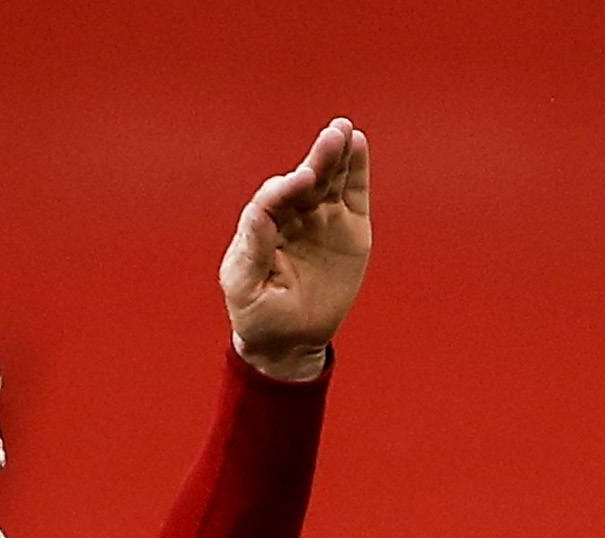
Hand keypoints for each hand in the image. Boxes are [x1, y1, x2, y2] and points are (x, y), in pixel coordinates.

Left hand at [223, 118, 370, 380]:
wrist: (290, 339)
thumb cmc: (260, 315)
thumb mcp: (247, 290)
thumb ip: (252, 252)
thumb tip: (257, 214)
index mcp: (261, 227)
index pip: (273, 199)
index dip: (287, 187)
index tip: (303, 179)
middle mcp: (291, 215)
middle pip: (305, 180)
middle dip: (318, 159)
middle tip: (333, 136)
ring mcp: (320, 218)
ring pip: (329, 180)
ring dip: (336, 154)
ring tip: (344, 131)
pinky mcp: (347, 227)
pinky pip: (352, 193)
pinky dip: (356, 169)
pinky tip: (357, 143)